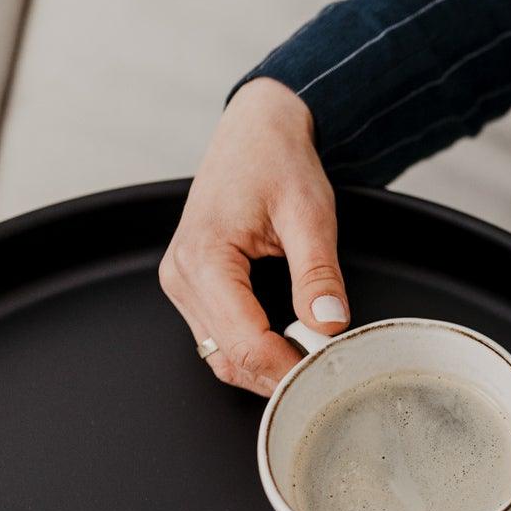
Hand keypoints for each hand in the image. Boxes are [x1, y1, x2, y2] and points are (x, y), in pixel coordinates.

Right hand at [159, 78, 347, 395]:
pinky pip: (219, 338)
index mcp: (204, 257)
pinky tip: (290, 347)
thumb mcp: (310, 214)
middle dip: (278, 377)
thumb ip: (318, 272)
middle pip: (229, 358)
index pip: (245, 342)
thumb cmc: (277, 161)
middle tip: (327, 380)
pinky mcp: (191, 286)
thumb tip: (329, 324)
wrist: (257, 130)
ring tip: (312, 366)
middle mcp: (181, 275)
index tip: (326, 378)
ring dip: (265, 370)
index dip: (287, 370)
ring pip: (221, 356)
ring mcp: (181, 283)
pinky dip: (254, 351)